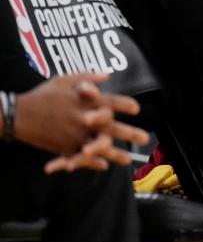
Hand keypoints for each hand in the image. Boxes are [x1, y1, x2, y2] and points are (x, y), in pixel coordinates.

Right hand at [12, 73, 149, 172]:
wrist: (18, 115)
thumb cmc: (43, 95)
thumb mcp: (64, 80)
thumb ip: (87, 77)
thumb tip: (107, 75)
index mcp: (86, 101)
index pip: (112, 102)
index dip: (126, 104)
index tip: (136, 109)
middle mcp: (84, 118)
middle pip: (111, 126)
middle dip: (130, 133)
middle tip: (145, 138)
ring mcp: (75, 135)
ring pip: (100, 146)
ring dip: (115, 154)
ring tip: (128, 160)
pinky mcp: (64, 147)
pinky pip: (83, 157)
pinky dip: (93, 163)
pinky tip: (103, 166)